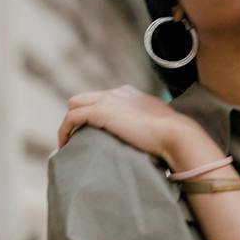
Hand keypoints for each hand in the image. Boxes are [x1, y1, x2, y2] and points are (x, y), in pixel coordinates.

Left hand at [57, 84, 190, 157]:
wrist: (174, 133)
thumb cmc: (171, 136)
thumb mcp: (158, 126)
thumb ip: (149, 127)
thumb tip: (149, 142)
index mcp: (129, 94)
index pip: (102, 98)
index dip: (94, 114)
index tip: (92, 134)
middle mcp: (116, 93)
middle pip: (84, 99)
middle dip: (78, 116)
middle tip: (77, 138)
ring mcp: (107, 100)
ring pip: (74, 105)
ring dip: (68, 124)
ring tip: (67, 144)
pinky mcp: (99, 112)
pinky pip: (72, 118)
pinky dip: (65, 131)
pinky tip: (65, 146)